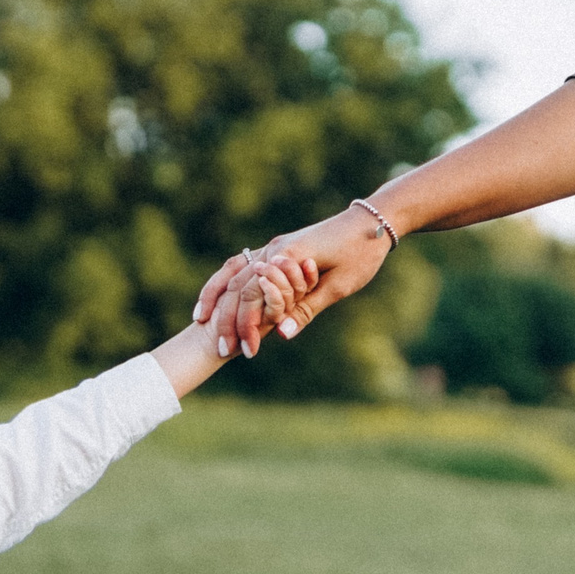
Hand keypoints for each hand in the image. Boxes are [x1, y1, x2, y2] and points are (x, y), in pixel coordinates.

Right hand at [194, 203, 393, 358]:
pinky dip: (228, 281)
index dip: (245, 325)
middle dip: (226, 319)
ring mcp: (274, 247)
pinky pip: (243, 265)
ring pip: (233, 272)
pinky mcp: (279, 249)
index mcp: (288, 257)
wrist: (372, 221)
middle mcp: (274, 249)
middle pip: (237, 286)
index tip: (246, 352)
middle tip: (221, 350)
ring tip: (202, 322)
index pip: (253, 294)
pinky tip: (220, 297)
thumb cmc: (361, 253)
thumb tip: (281, 334)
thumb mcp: (339, 286)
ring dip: (217, 297)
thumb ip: (307, 308)